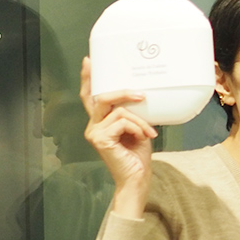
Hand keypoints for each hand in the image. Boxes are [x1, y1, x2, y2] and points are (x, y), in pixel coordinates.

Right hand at [79, 57, 156, 215]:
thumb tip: (141, 96)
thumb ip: (132, 114)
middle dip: (122, 92)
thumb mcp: (137, 128)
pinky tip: (143, 137)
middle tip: (141, 94)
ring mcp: (95, 132)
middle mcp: (93, 126)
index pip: (91, 97)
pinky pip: (122, 121)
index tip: (90, 61)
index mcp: (101, 122)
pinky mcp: (100, 139)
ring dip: (139, 119)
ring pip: (118, 110)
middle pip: (101, 97)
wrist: (137, 178)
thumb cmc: (138, 156)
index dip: (89, 79)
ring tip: (150, 131)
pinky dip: (137, 128)